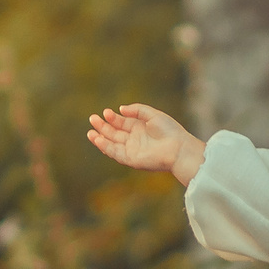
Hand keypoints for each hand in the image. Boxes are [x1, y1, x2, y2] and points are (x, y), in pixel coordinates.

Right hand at [86, 103, 206, 183]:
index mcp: (140, 128)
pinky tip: (98, 139)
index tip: (105, 112)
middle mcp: (134, 139)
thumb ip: (137, 110)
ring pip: (112, 143)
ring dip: (100, 138)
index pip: (121, 123)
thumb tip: (120, 109)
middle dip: (103, 126)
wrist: (178, 148)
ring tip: (90, 131)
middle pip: (114, 132)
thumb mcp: (153, 115)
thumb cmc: (169, 131)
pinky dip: (105, 147)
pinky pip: (115, 153)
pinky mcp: (131, 159)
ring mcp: (132, 149)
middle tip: (92, 118)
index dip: (112, 118)